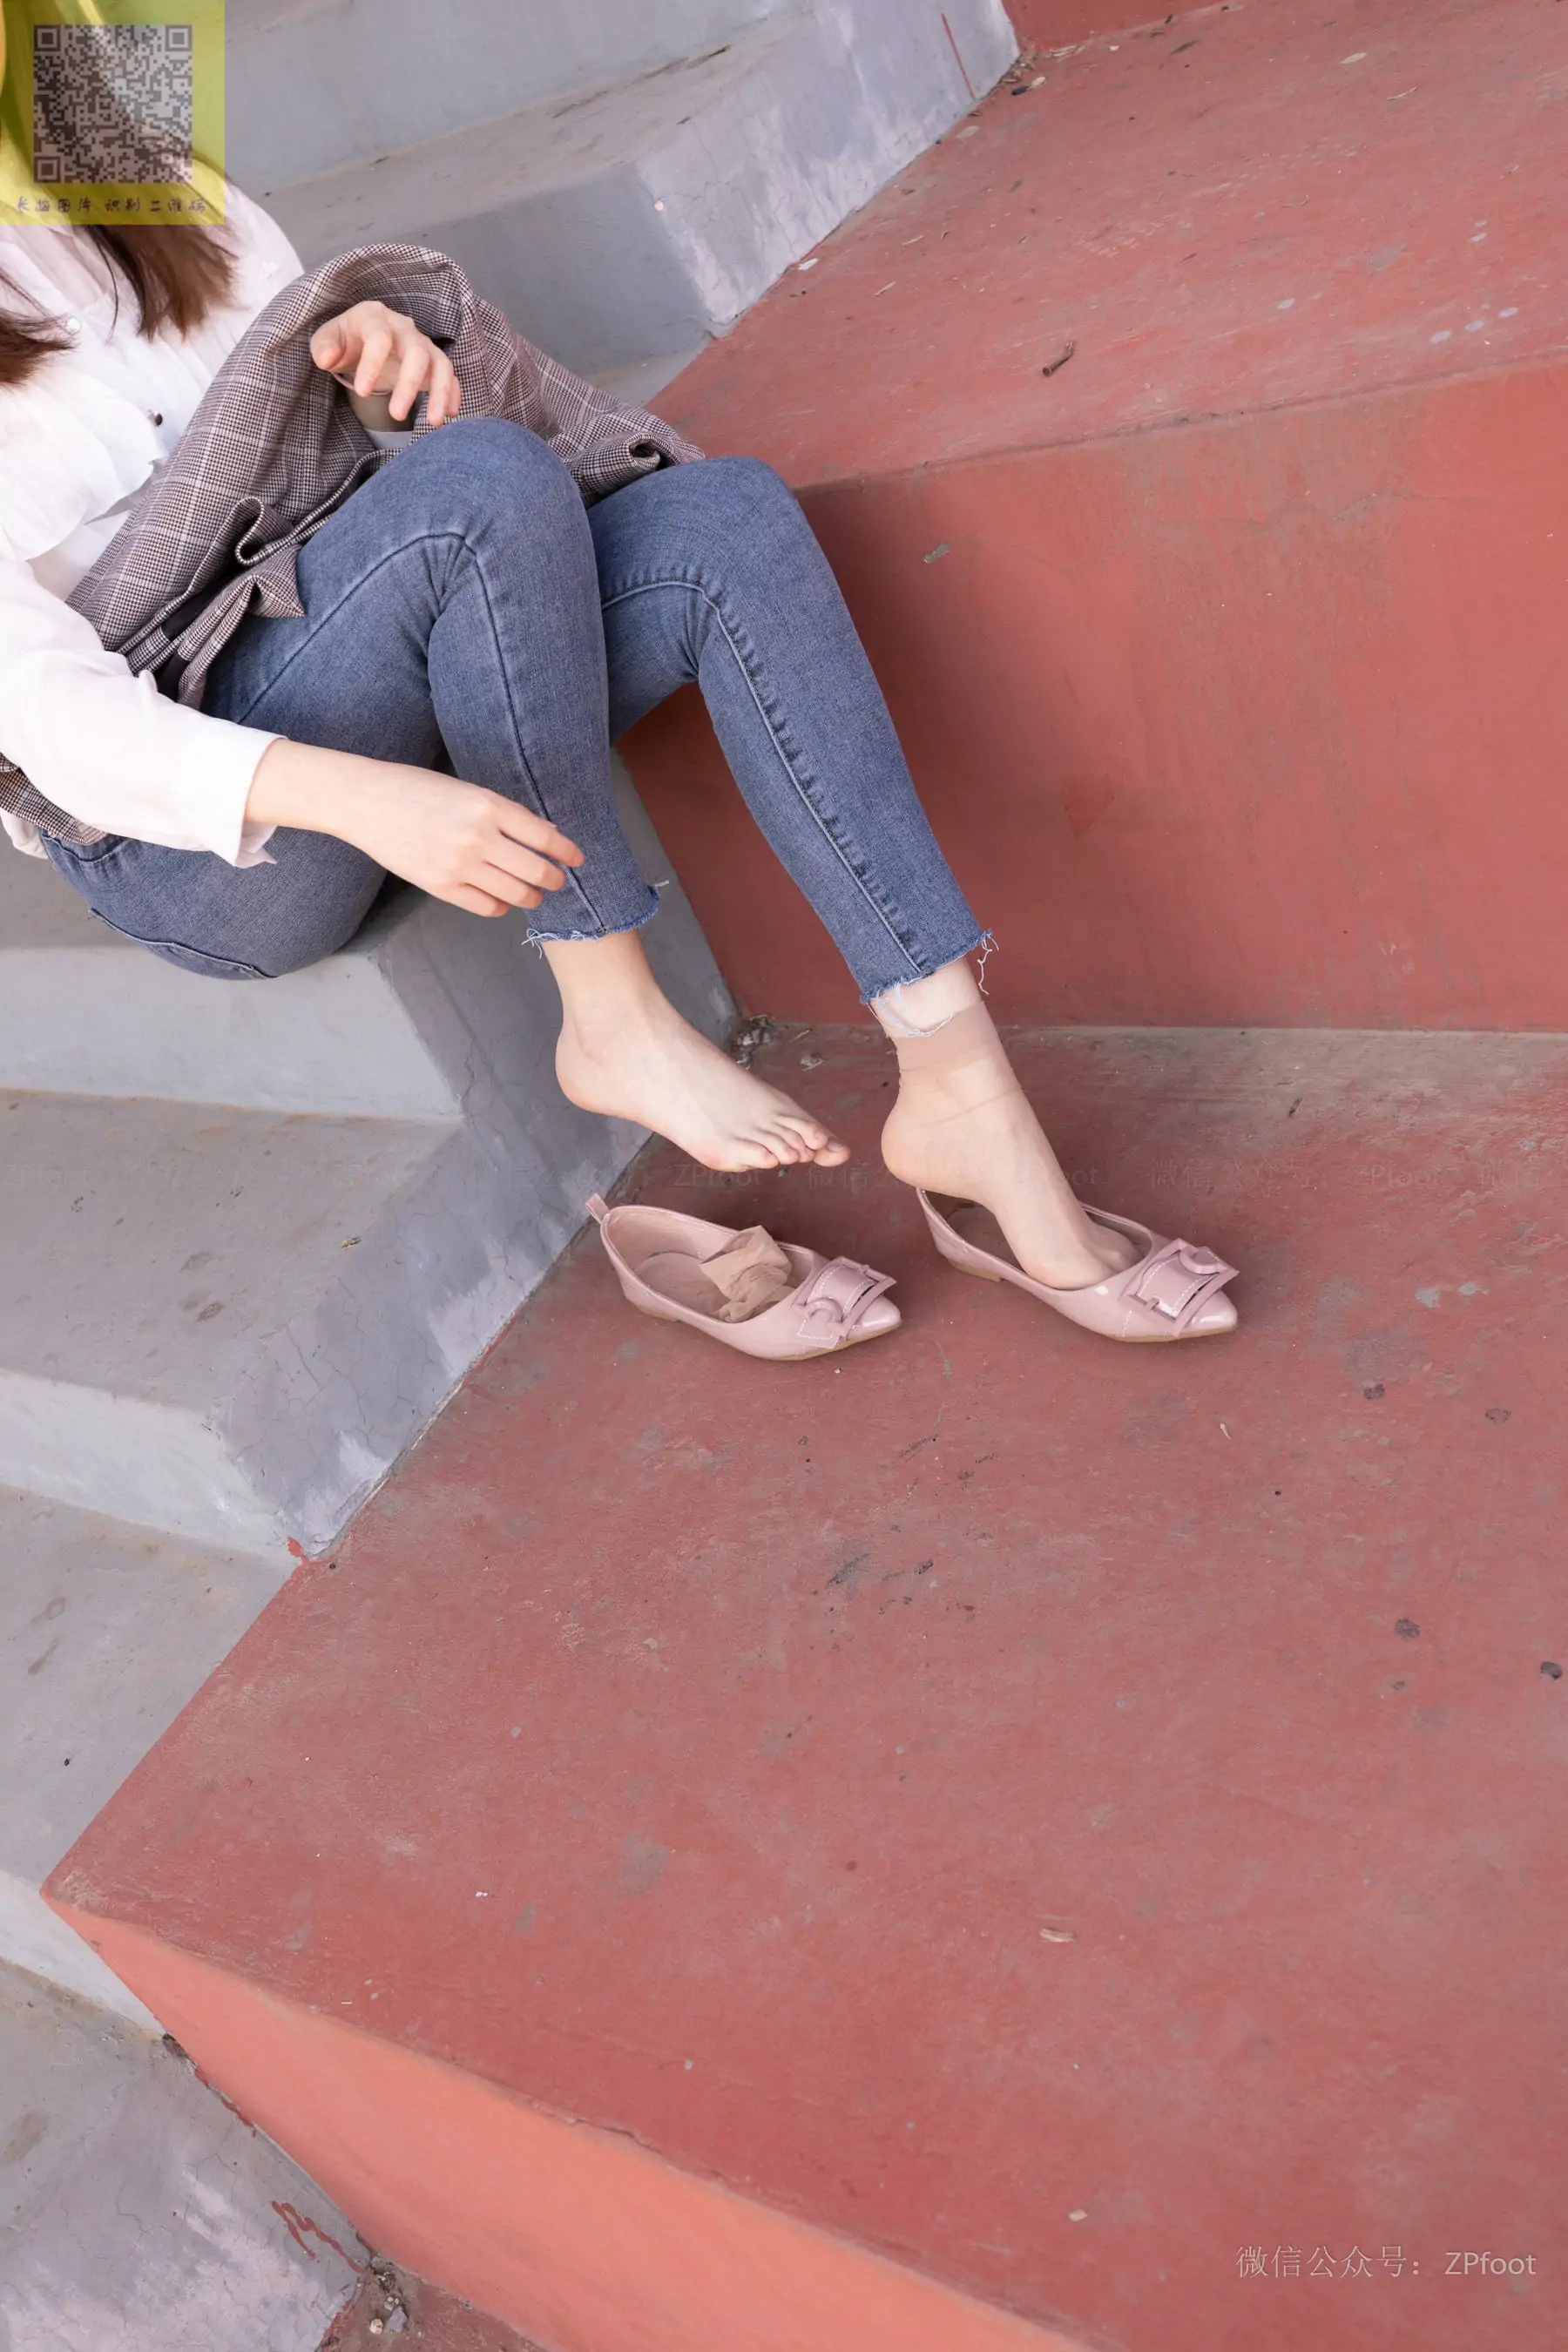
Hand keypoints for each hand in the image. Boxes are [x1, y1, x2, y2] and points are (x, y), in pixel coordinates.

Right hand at [248, 742, 582, 916]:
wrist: (366, 801)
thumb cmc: (418, 790)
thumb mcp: (467, 790)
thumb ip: (505, 813)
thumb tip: (546, 835)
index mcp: (488, 805)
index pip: (545, 837)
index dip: (567, 852)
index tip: (577, 859)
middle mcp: (478, 837)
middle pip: (537, 871)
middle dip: (554, 879)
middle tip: (558, 880)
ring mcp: (459, 865)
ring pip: (516, 893)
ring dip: (532, 896)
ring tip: (534, 893)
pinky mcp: (441, 886)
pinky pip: (487, 907)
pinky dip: (502, 906)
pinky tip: (502, 899)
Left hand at [309, 299, 461, 426]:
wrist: (362, 339)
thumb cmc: (344, 341)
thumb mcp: (326, 340)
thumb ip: (323, 347)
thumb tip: (327, 359)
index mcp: (374, 317)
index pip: (379, 337)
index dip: (372, 364)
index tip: (362, 392)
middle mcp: (404, 328)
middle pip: (416, 352)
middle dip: (409, 384)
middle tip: (396, 415)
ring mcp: (422, 345)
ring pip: (441, 364)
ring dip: (441, 393)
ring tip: (434, 423)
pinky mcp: (433, 362)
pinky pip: (450, 375)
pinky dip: (454, 393)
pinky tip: (450, 414)